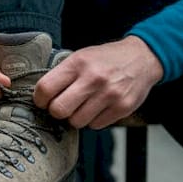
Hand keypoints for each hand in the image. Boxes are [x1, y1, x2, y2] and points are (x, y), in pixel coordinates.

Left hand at [34, 36, 162, 128]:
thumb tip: (41, 96)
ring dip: (76, 117)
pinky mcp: (122, 107)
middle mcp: (93, 78)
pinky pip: (95, 126)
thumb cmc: (107, 58)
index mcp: (78, 63)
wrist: (142, 58)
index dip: (39, 99)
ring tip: (83, 106)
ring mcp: (109, 94)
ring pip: (76, 122)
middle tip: (62, 106)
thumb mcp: (82, 56)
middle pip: (58, 110)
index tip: (43, 101)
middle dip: (57, 111)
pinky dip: (93, 120)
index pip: (45, 88)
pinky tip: (98, 107)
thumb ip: (63, 73)